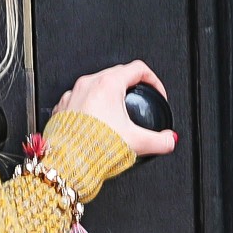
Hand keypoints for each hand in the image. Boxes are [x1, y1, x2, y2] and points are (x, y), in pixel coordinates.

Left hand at [59, 62, 176, 158]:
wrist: (67, 163)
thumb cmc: (93, 148)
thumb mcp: (137, 143)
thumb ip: (160, 141)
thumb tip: (170, 140)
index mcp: (109, 85)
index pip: (139, 69)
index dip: (154, 80)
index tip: (156, 92)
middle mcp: (89, 84)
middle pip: (117, 74)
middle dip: (132, 86)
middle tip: (138, 103)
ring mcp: (73, 94)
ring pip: (96, 85)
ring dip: (110, 96)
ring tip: (116, 114)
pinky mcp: (62, 107)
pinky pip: (80, 99)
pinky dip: (91, 106)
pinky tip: (96, 123)